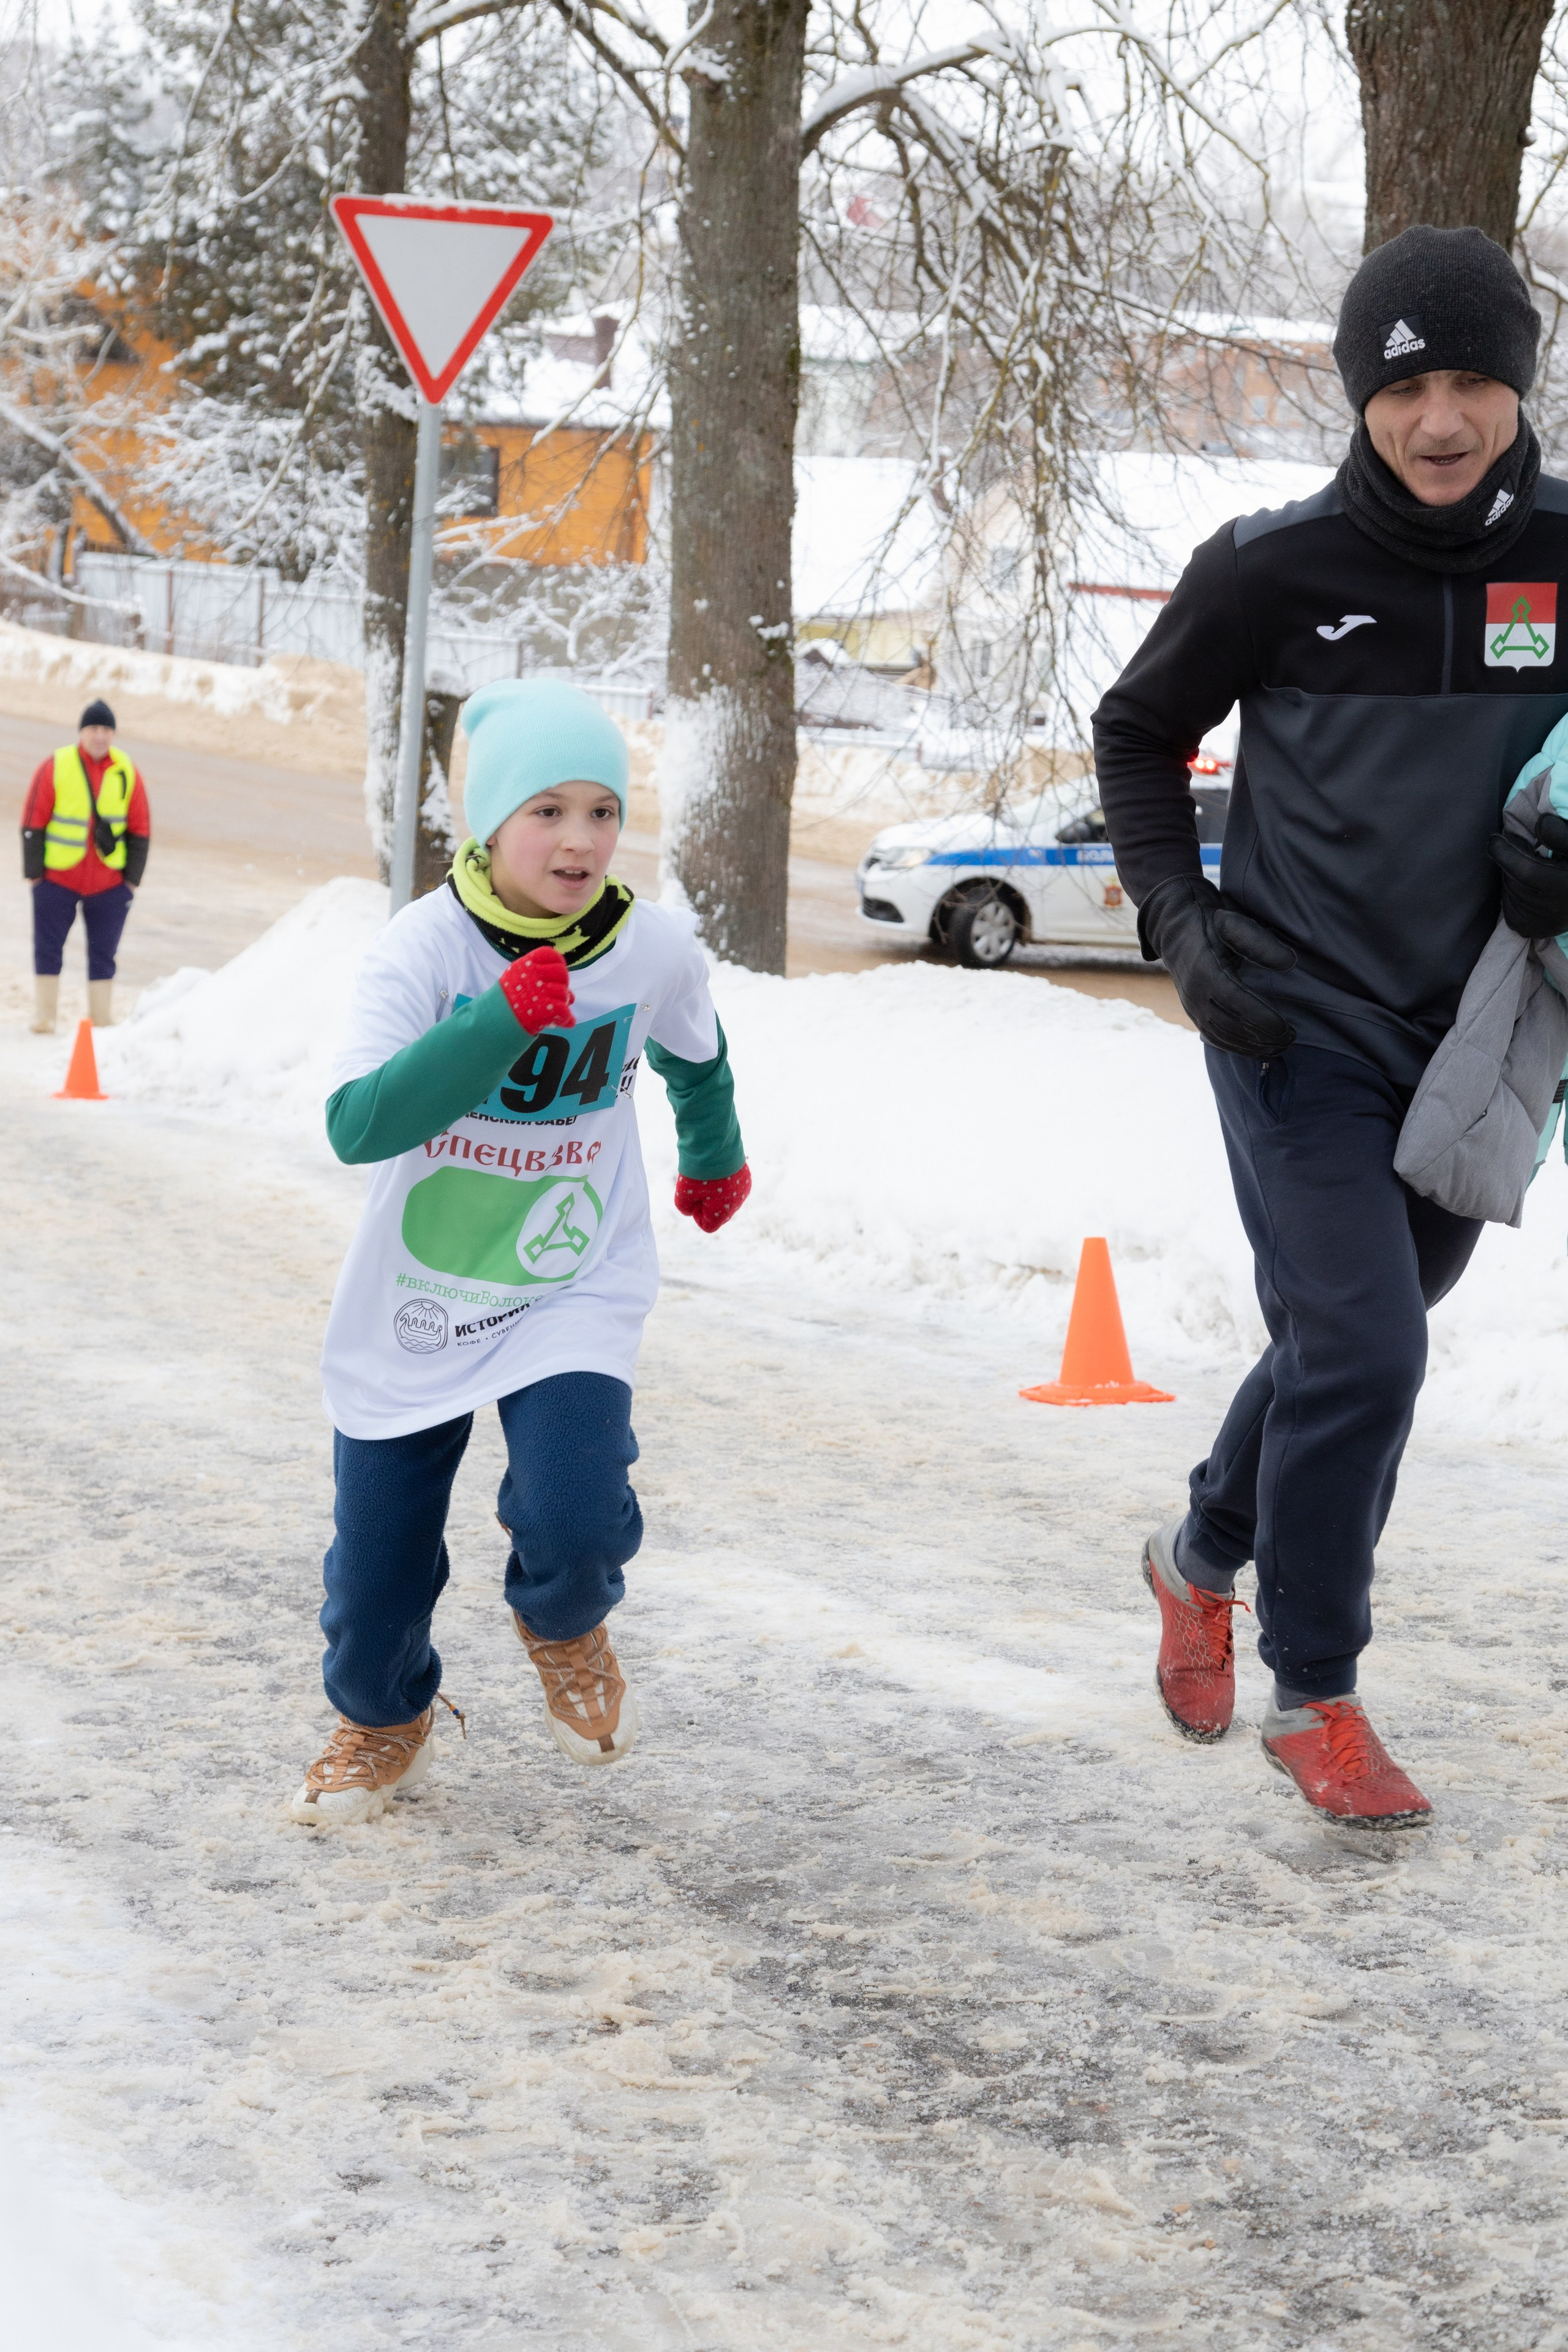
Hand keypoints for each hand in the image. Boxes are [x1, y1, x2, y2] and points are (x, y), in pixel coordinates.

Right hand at [498, 944, 573, 1034]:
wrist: (495, 1018)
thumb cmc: (509, 999)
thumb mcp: (519, 981)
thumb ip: (542, 982)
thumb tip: (571, 995)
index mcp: (526, 964)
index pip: (550, 954)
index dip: (559, 963)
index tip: (558, 976)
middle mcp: (533, 974)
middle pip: (561, 972)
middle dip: (564, 984)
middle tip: (558, 994)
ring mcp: (538, 991)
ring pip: (563, 993)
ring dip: (564, 1002)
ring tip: (559, 1009)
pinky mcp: (542, 1008)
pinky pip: (563, 1010)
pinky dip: (566, 1018)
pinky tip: (564, 1022)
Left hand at [675, 1165, 751, 1232]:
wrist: (715, 1144)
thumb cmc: (698, 1172)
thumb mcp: (683, 1193)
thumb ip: (685, 1207)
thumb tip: (692, 1209)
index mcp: (724, 1212)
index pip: (708, 1225)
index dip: (697, 1214)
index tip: (694, 1197)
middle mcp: (737, 1204)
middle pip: (718, 1214)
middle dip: (707, 1204)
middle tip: (699, 1186)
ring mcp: (744, 1190)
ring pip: (726, 1201)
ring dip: (716, 1193)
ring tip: (709, 1176)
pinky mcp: (746, 1177)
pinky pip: (733, 1189)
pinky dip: (724, 1184)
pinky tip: (718, 1171)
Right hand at [1139, 874, 1296, 1057]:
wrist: (1173, 928)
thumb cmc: (1208, 923)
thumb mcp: (1232, 923)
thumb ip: (1259, 942)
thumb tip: (1290, 963)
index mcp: (1204, 970)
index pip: (1236, 1002)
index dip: (1261, 1018)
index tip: (1285, 1027)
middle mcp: (1194, 993)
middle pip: (1230, 1025)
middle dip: (1262, 1037)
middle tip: (1291, 1039)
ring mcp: (1191, 1005)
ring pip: (1222, 1036)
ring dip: (1251, 1047)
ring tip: (1279, 1048)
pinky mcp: (1192, 1012)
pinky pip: (1213, 1037)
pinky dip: (1236, 1047)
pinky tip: (1257, 1049)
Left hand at [1489, 812, 1567, 938]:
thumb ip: (1560, 835)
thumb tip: (1539, 822)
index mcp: (1562, 886)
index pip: (1523, 869)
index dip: (1505, 852)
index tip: (1494, 839)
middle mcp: (1546, 909)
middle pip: (1512, 877)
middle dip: (1513, 860)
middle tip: (1526, 850)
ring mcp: (1533, 923)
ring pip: (1507, 888)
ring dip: (1513, 875)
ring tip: (1532, 869)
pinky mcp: (1524, 928)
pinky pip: (1507, 901)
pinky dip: (1514, 890)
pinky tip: (1530, 885)